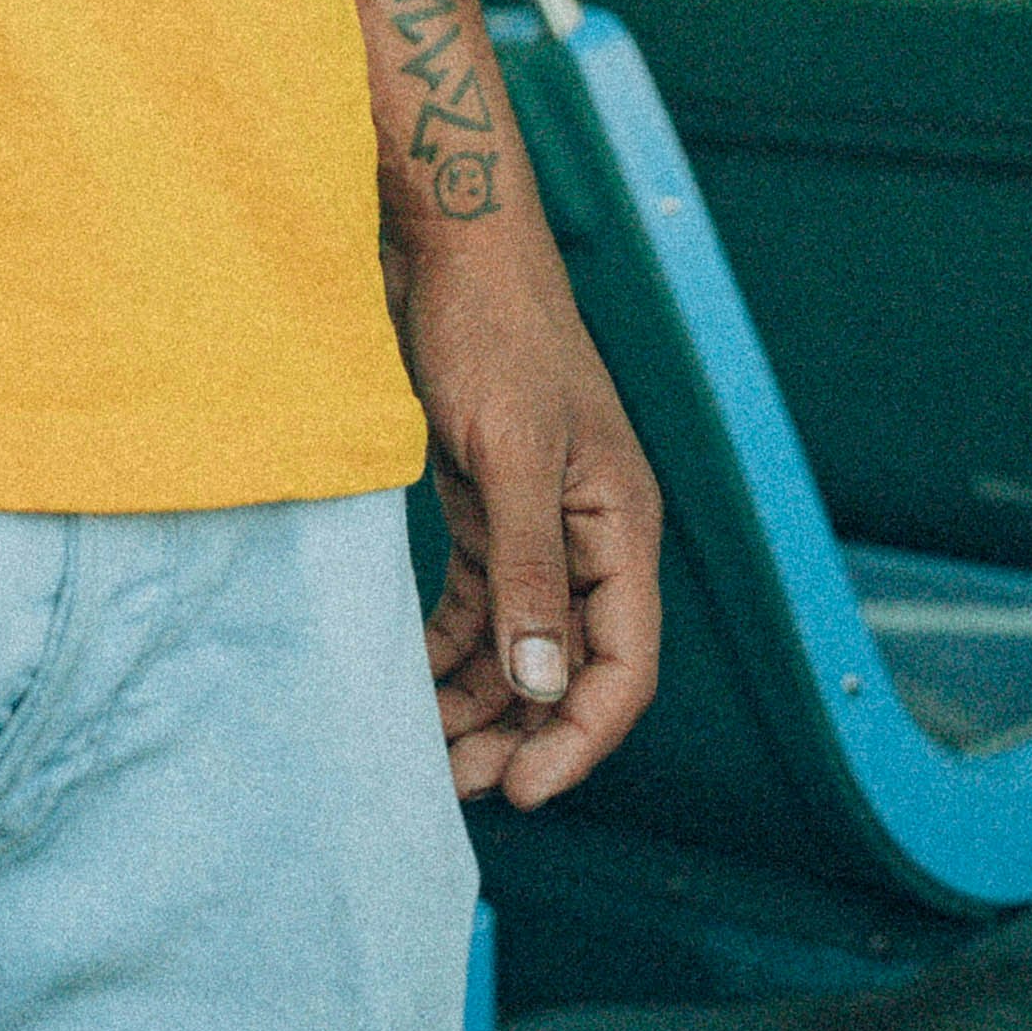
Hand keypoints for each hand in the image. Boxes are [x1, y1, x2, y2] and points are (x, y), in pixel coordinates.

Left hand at [405, 230, 661, 809]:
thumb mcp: (512, 452)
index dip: (579, 738)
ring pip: (517, 644)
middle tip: (451, 786)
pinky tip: (409, 681)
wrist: (445, 240)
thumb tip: (544, 684)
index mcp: (618, 524)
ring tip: (422, 751)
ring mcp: (534, 521)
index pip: (622, 665)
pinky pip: (475, 603)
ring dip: (477, 701)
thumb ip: (529, 570)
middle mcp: (585, 534)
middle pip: (567, 667)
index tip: (521, 790)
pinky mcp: (484, 505)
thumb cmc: (490, 328)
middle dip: (518, 732)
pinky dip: (447, 648)